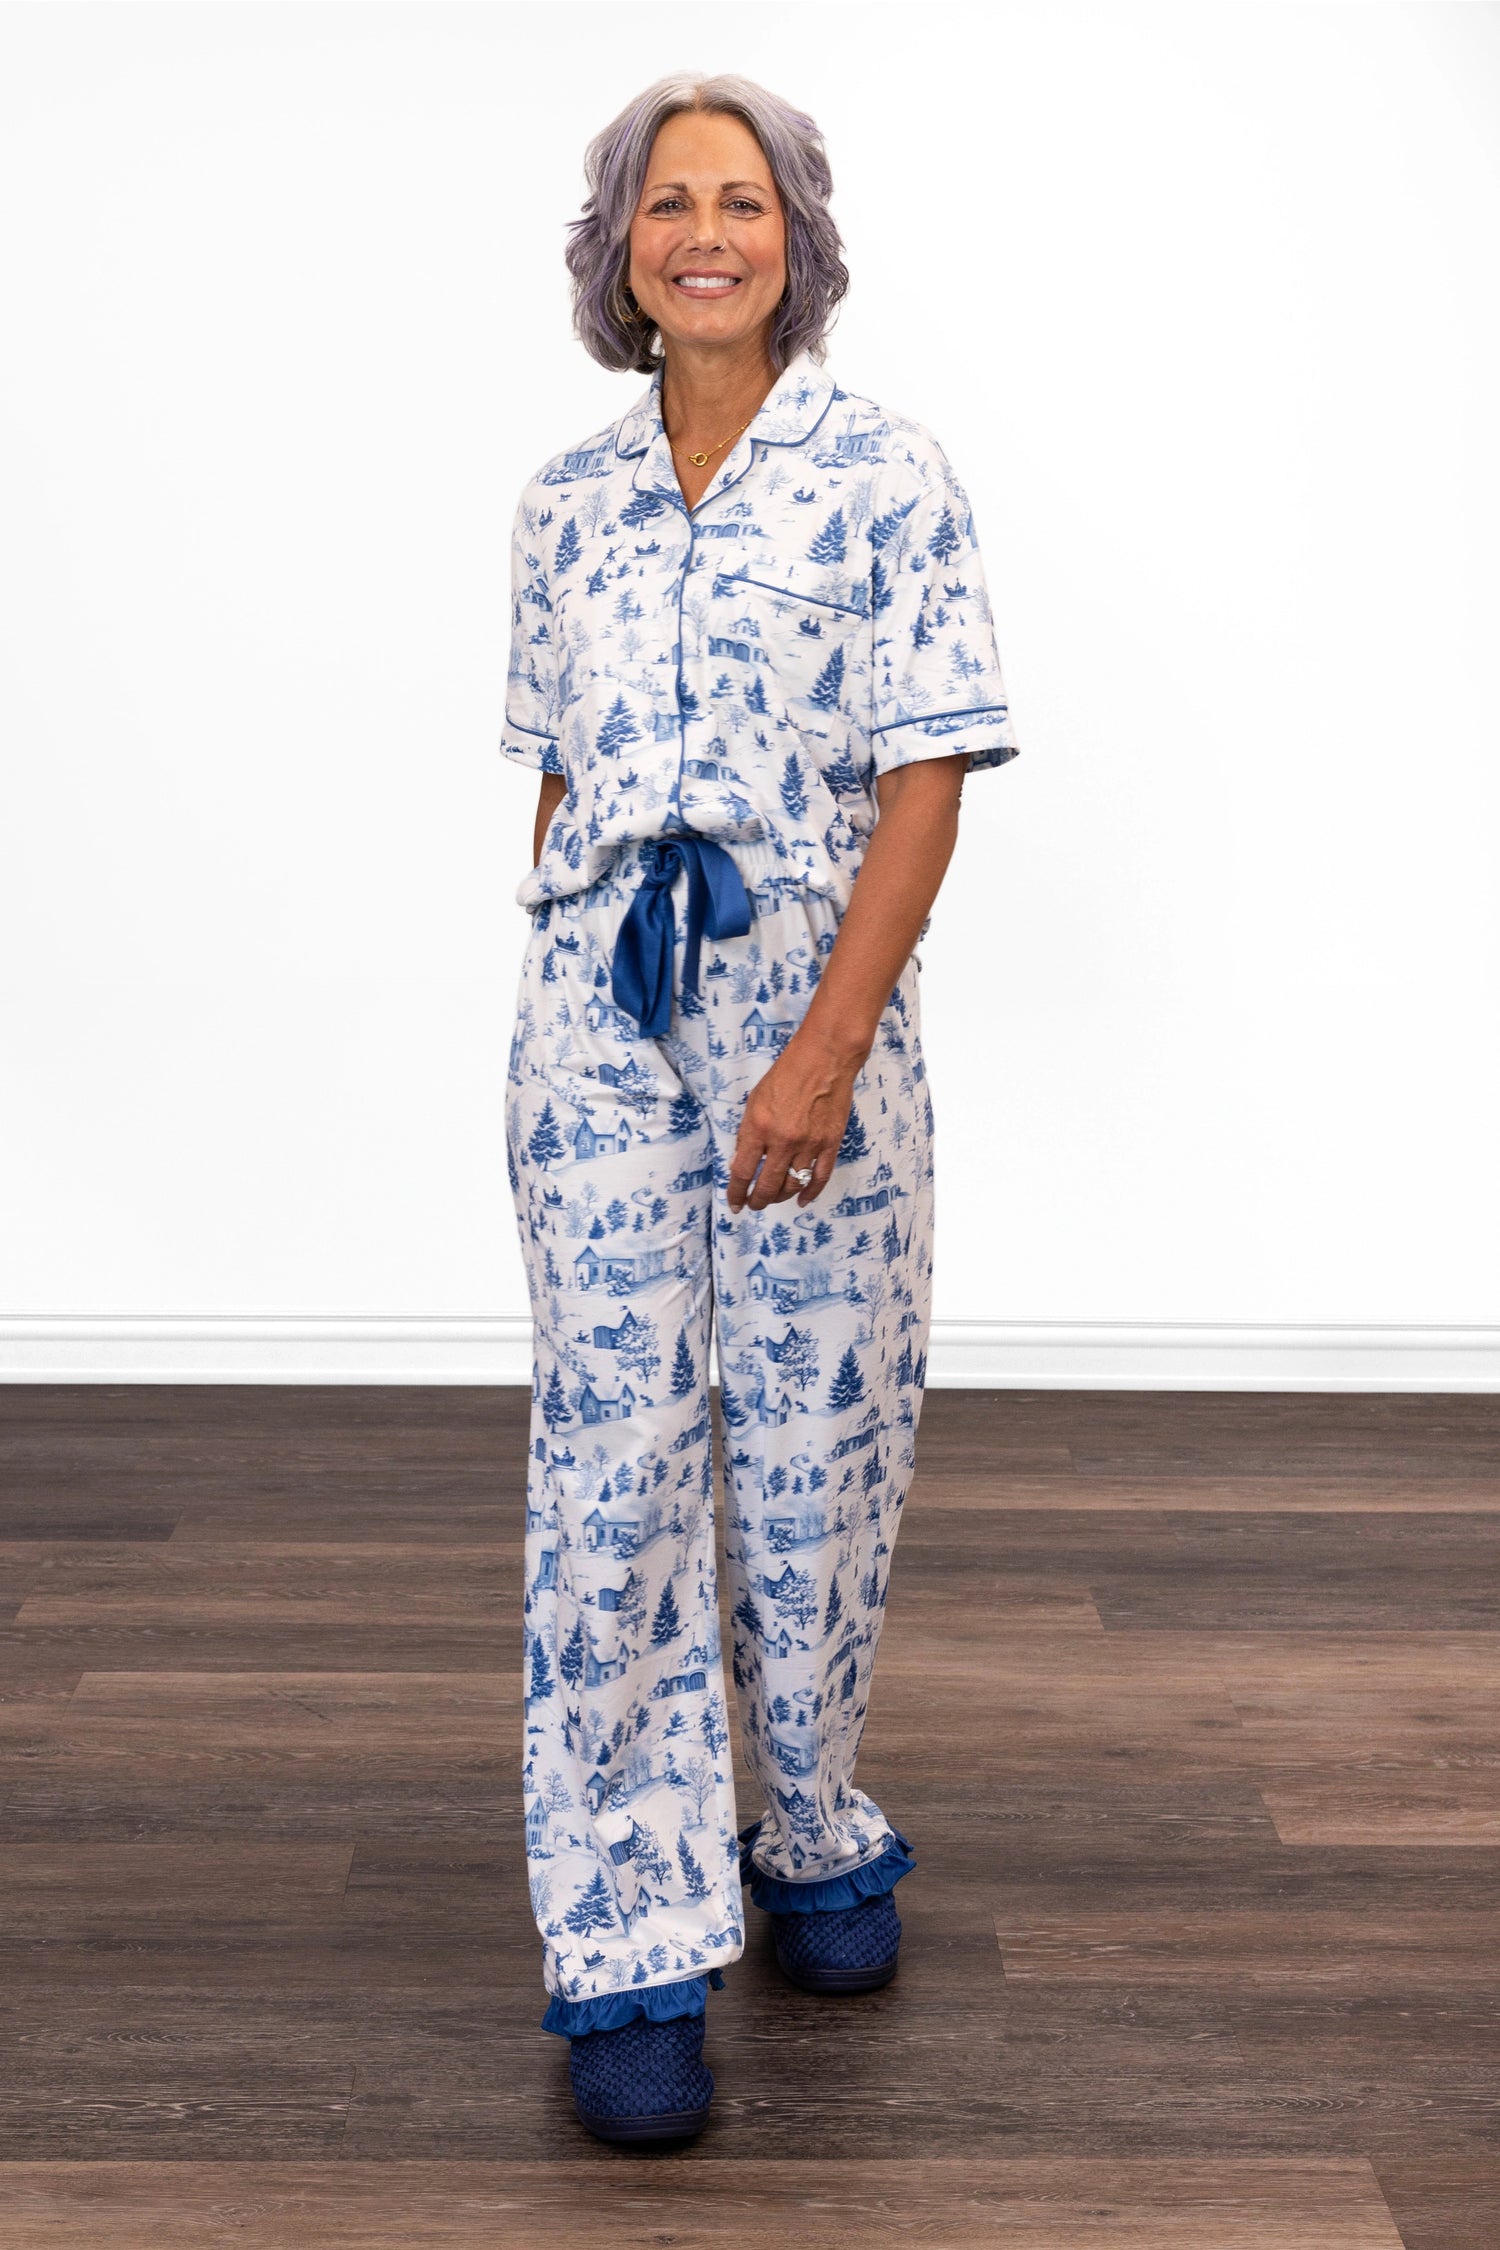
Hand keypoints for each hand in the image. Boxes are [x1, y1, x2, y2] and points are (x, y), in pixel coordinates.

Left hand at [725, 1025, 865, 1212]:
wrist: (825, 1058)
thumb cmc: (786, 1074)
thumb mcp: (755, 1100)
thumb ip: (748, 1132)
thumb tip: (742, 1161)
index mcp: (758, 1128)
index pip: (742, 1172)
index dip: (736, 1192)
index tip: (734, 1203)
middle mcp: (782, 1141)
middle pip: (768, 1185)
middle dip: (757, 1201)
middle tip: (753, 1205)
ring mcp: (809, 1144)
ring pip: (793, 1185)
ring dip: (780, 1197)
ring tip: (773, 1200)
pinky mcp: (830, 1144)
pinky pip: (819, 1177)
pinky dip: (810, 1193)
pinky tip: (801, 1201)